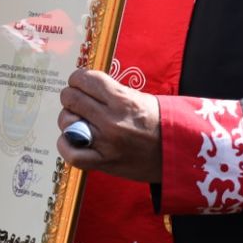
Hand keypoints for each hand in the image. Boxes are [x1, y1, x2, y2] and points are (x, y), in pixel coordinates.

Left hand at [55, 68, 162, 182]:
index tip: (79, 83)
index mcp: (121, 99)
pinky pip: (72, 154)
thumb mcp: (137, 97)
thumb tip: (81, 86)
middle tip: (76, 101)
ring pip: (66, 122)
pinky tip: (70, 139)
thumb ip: (108, 91)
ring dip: (68, 119)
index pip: (84, 79)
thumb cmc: (157, 121)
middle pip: (71, 98)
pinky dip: (65, 145)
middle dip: (71, 96)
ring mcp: (106, 142)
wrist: (177, 151)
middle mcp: (111, 119)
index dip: (77, 79)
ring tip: (78, 120)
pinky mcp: (105, 162)